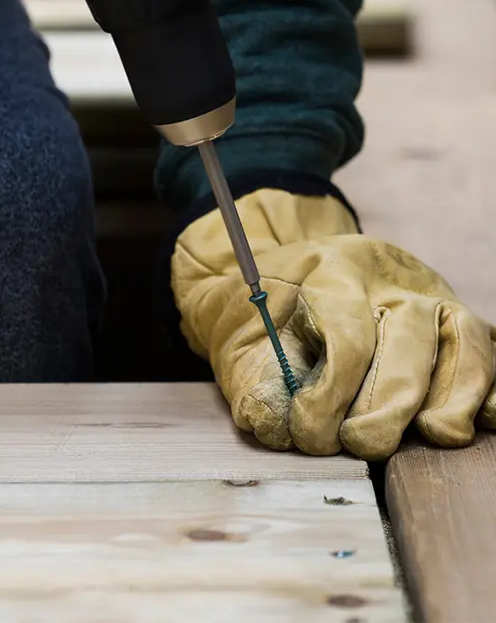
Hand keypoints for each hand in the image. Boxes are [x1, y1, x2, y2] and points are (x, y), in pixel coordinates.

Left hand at [171, 188, 495, 460]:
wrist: (298, 272)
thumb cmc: (269, 307)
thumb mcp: (242, 328)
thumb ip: (252, 376)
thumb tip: (274, 426)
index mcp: (333, 269)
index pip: (348, 334)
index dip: (331, 394)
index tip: (308, 431)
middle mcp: (391, 278)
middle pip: (410, 339)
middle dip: (388, 404)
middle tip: (360, 444)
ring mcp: (431, 295)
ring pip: (463, 339)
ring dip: (454, 395)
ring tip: (435, 435)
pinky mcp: (452, 319)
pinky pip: (485, 347)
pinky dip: (488, 385)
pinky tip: (480, 417)